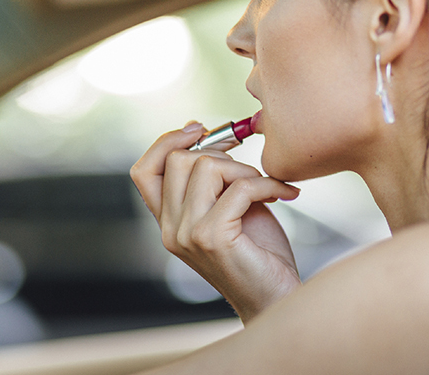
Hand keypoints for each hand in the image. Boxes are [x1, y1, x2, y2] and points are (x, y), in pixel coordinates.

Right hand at [131, 123, 301, 322]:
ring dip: (245, 170)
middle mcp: (170, 229)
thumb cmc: (258, 254)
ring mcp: (187, 234)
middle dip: (220, 154)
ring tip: (267, 187)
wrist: (278, 299)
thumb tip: (203, 133)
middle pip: (177, 160)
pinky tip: (285, 195)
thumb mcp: (228, 208)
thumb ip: (212, 180)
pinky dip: (267, 184)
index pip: (142, 171)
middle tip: (249, 170)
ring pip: (206, 167)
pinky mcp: (212, 238)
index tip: (199, 130)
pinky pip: (238, 188)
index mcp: (168, 222)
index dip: (167, 142)